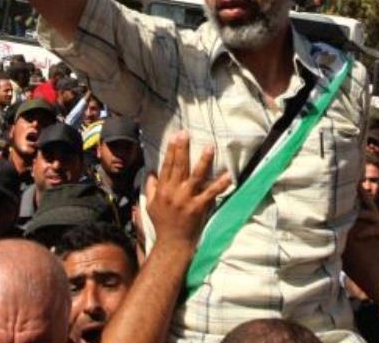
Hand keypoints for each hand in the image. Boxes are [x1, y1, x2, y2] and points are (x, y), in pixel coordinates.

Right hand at [145, 132, 231, 250]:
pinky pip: (211, 193)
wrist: (172, 244)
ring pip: (195, 176)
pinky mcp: (198, 207)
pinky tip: (228, 176)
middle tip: (186, 133)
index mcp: (162, 190)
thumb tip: (151, 172)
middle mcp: (173, 192)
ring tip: (210, 147)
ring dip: (203, 161)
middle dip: (182, 149)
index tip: (175, 136)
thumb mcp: (150, 205)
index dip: (171, 150)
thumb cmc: (162, 224)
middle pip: (179, 166)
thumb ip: (151, 188)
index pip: (167, 166)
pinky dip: (220, 184)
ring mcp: (186, 200)